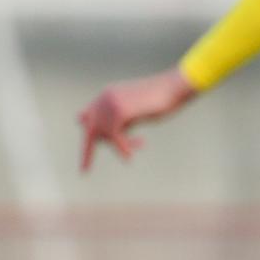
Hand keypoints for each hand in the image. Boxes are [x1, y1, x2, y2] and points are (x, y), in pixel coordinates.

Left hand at [77, 68, 195, 171]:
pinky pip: (115, 136)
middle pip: (90, 129)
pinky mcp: (120, 110)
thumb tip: (112, 138)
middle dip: (87, 152)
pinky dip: (122, 147)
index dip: (88, 131)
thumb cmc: (164, 100)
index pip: (88, 116)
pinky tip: (129, 155)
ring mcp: (110, 103)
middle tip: (84, 171)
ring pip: (105, 135)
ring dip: (120, 146)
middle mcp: (105, 98)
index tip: (85, 144)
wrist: (174, 87)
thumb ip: (124, 122)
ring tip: (141, 144)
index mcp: (108, 95)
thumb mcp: (138, 113)